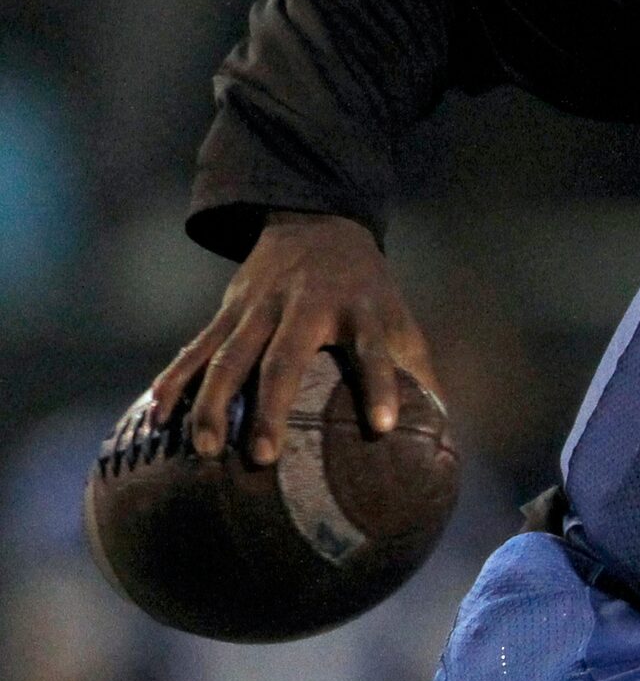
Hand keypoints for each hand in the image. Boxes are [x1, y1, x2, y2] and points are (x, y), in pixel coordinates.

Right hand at [149, 212, 434, 465]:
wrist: (316, 222)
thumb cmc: (368, 291)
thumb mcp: (399, 318)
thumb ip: (416, 371)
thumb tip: (441, 435)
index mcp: (358, 311)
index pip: (373, 351)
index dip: (380, 387)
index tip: (383, 428)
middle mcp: (305, 307)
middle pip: (283, 360)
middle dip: (271, 408)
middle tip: (262, 458)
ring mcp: (259, 308)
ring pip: (228, 356)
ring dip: (213, 403)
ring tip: (206, 451)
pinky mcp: (227, 310)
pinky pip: (195, 348)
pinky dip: (175, 380)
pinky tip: (157, 415)